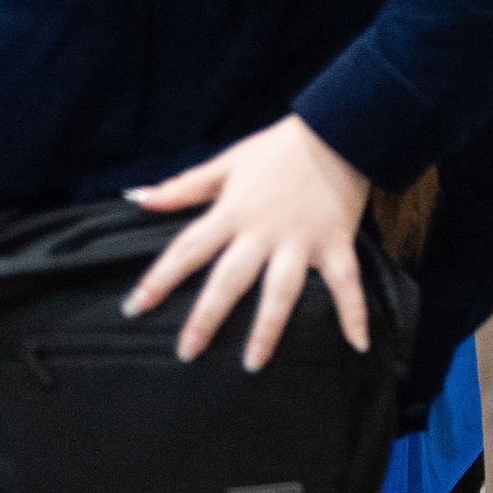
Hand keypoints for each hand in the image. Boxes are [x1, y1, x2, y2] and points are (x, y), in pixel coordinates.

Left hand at [123, 115, 373, 367]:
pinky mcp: (337, 242)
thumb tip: (137, 197)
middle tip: (187, 352)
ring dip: (268, 328)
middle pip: (230, 279)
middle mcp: (264, 232)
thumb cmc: (279, 148)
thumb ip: (184, 186)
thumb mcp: (228, 162)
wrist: (340, 128)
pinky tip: (358, 345)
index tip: (134, 308)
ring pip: (282, 290)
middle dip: (206, 316)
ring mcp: (302, 240)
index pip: (188, 249)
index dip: (159, 279)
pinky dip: (354, 313)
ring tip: (252, 364)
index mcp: (233, 211)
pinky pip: (346, 283)